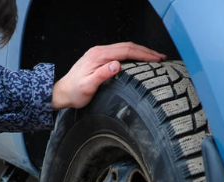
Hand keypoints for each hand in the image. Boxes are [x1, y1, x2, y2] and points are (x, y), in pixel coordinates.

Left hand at [52, 42, 166, 109]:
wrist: (62, 92)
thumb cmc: (75, 92)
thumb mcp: (88, 86)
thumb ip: (102, 74)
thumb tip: (117, 65)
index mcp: (99, 56)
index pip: (126, 50)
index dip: (143, 54)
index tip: (156, 59)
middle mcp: (99, 51)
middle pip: (127, 46)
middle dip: (146, 51)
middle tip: (161, 58)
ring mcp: (99, 54)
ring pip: (124, 48)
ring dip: (140, 52)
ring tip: (154, 58)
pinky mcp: (99, 58)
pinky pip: (119, 52)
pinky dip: (132, 55)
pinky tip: (139, 60)